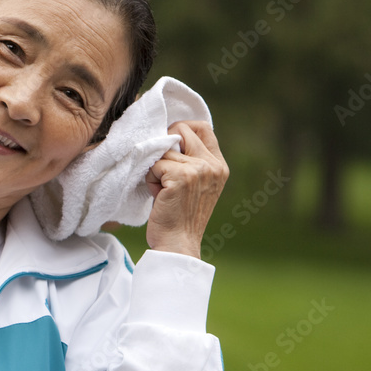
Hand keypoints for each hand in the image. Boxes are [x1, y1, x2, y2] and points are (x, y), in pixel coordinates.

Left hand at [144, 121, 228, 256]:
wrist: (177, 243)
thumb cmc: (179, 216)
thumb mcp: (195, 185)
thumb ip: (192, 162)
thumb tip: (170, 138)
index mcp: (219, 166)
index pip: (203, 127)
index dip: (182, 130)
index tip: (170, 146)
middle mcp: (213, 165)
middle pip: (183, 129)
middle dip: (165, 144)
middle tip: (161, 167)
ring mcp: (199, 169)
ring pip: (165, 149)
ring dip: (156, 168)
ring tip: (161, 190)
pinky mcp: (182, 176)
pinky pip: (156, 164)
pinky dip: (151, 179)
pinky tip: (157, 195)